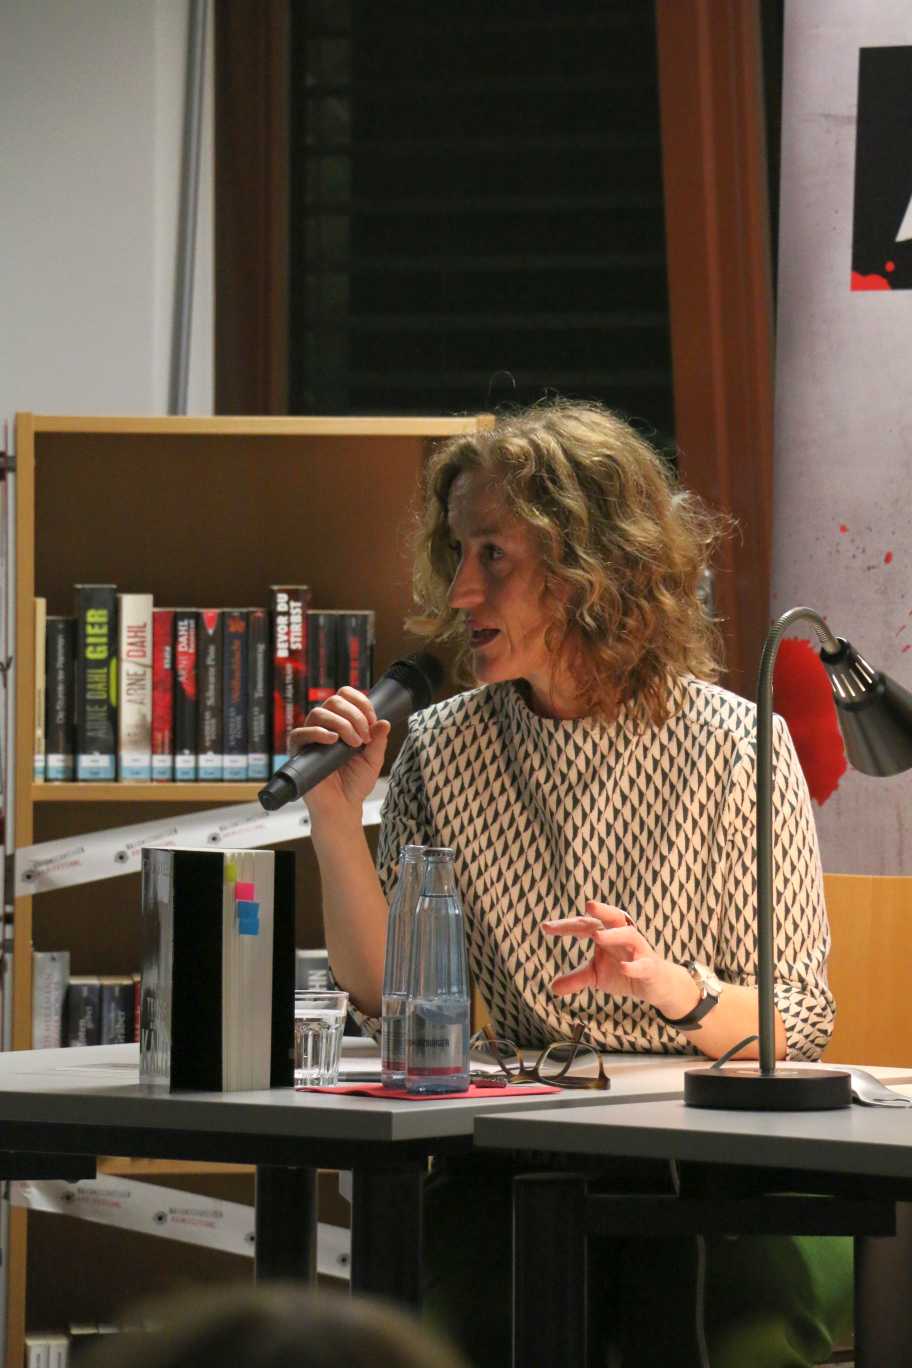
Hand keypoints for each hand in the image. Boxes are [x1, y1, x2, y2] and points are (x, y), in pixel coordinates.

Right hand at [288, 686, 389, 822]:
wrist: (344, 806)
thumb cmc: (356, 783)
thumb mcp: (373, 759)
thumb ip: (378, 740)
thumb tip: (384, 722)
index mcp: (342, 722)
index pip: (345, 696)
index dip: (361, 702)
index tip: (373, 720)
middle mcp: (325, 726)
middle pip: (333, 701)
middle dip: (354, 715)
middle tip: (364, 736)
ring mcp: (311, 738)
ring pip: (318, 713)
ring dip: (341, 723)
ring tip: (354, 743)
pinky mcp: (299, 752)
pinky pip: (300, 733)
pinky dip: (318, 733)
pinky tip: (333, 740)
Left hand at [543, 900, 691, 1010]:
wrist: (656, 986)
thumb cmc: (625, 971)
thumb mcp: (597, 975)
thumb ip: (576, 978)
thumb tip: (552, 987)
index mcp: (608, 934)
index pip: (586, 924)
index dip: (566, 926)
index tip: (545, 927)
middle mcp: (623, 937)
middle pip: (614, 917)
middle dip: (602, 909)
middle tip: (588, 905)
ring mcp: (639, 951)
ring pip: (630, 935)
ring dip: (614, 935)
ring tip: (597, 937)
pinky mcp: (651, 967)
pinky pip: (644, 964)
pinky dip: (634, 965)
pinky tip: (624, 968)